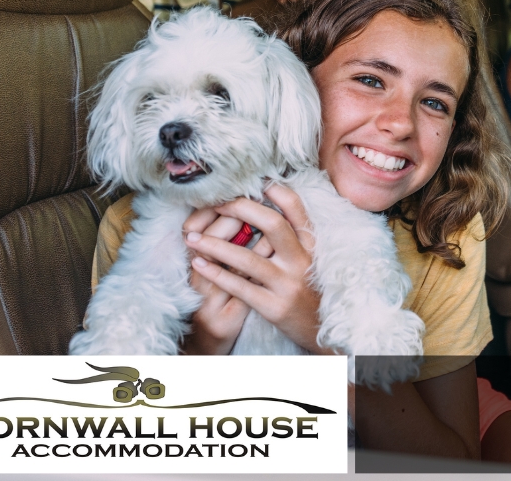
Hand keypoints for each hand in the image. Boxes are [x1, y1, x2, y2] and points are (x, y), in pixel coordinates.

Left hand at [182, 184, 327, 352]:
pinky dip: (216, 274)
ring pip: (248, 259)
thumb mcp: (309, 258)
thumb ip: (293, 234)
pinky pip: (239, 287)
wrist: (319, 329)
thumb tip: (268, 202)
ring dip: (215, 245)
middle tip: (216, 204)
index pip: (295, 208)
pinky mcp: (273, 307)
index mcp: (310, 246)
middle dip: (240, 209)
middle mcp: (301, 261)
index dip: (274, 190)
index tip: (252, 181)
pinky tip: (198, 264)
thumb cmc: (307, 288)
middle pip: (273, 225)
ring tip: (191, 237)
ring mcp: (287, 284)